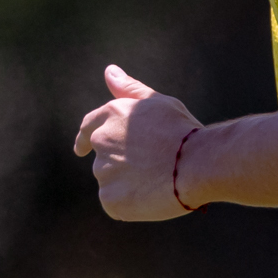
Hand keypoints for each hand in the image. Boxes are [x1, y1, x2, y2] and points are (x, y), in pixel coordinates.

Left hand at [73, 64, 202, 219]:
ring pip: (111, 183)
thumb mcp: (158, 103)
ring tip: (158, 181)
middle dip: (121, 164)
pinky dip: (130, 205)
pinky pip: (116, 204)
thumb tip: (109, 72)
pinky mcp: (110, 198)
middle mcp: (101, 141)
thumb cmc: (183, 131)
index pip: (88, 128)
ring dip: (127, 185)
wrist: (198, 163)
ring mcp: (104, 171)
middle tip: (150, 169)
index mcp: (111, 115)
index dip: (83, 139)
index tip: (80, 150)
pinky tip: (151, 196)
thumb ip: (129, 89)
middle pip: (103, 158)